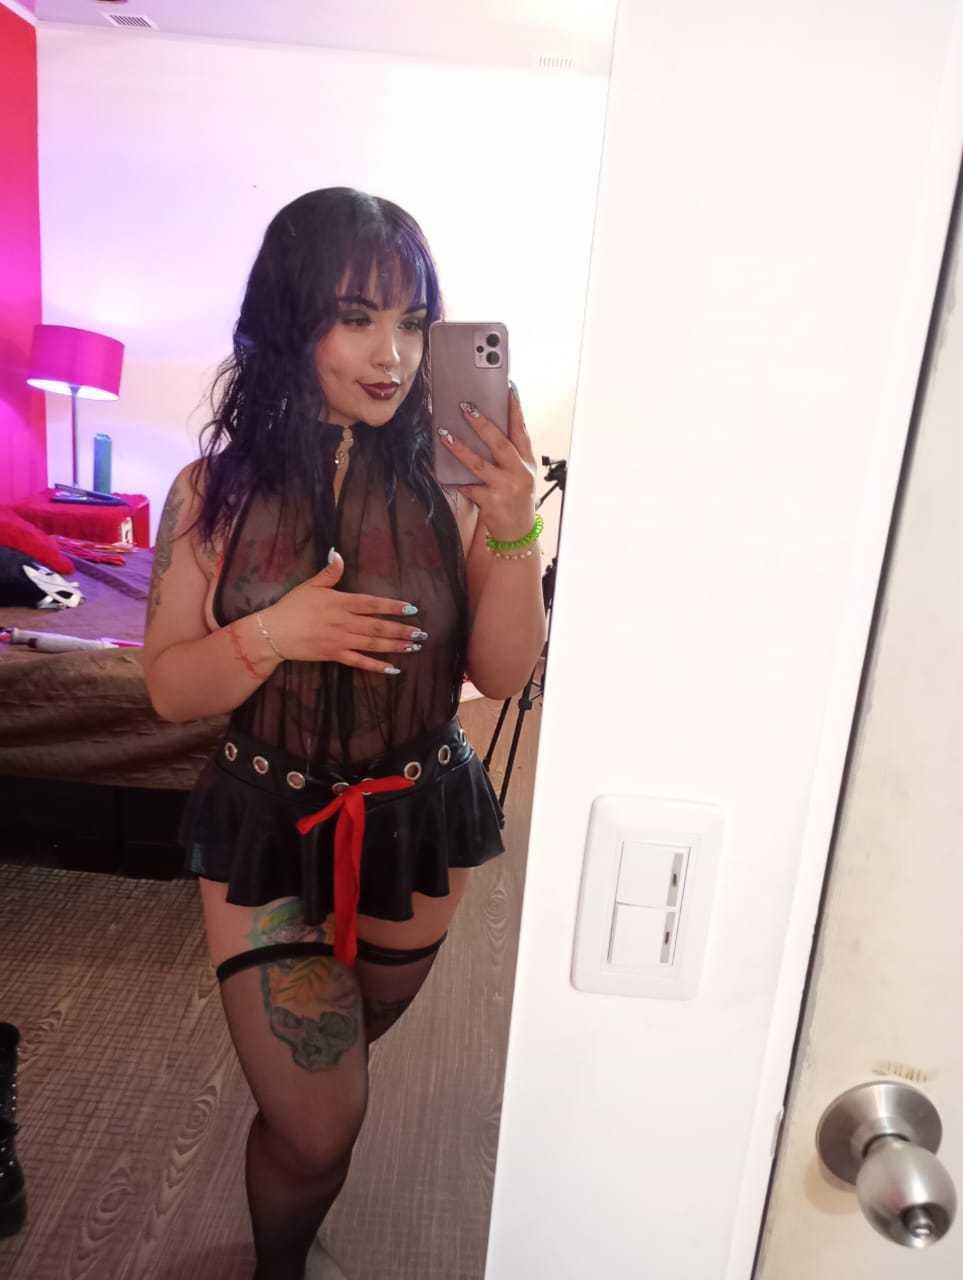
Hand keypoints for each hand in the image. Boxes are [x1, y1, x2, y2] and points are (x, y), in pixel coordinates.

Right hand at [260, 552, 426, 673]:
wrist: (273, 633)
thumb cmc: (291, 607)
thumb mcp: (310, 586)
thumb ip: (329, 573)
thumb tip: (338, 554)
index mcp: (339, 602)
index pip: (371, 604)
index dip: (392, 606)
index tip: (411, 609)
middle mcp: (343, 622)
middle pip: (377, 626)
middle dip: (401, 630)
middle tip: (421, 633)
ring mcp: (340, 640)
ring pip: (373, 644)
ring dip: (395, 646)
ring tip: (414, 646)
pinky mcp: (334, 655)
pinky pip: (359, 662)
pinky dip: (377, 666)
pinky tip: (393, 668)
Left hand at [438, 384, 537, 540]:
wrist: (519, 533)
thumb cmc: (516, 497)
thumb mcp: (521, 473)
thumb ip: (509, 454)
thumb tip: (484, 428)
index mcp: (527, 461)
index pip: (522, 430)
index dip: (516, 408)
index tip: (508, 387)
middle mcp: (519, 473)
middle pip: (500, 443)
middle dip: (483, 424)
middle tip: (466, 407)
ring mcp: (505, 488)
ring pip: (479, 465)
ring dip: (460, 448)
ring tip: (444, 434)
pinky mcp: (491, 503)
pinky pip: (468, 487)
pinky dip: (455, 479)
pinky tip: (442, 471)